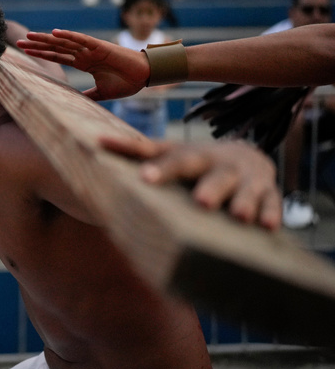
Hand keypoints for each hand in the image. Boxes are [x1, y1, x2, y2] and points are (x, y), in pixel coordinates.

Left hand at [15, 29, 148, 100]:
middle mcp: (84, 54)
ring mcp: (91, 49)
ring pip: (64, 42)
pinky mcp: (100, 46)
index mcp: (83, 63)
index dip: (41, 53)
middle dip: (37, 44)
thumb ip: (86, 96)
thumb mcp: (101, 92)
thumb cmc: (126, 82)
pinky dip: (69, 36)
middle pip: (55, 47)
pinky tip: (55, 33)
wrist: (145, 76)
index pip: (57, 57)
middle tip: (19, 42)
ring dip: (47, 38)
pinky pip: (81, 40)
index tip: (24, 51)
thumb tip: (73, 104)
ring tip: (30, 35)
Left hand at [101, 135, 281, 230]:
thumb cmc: (195, 160)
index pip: (174, 161)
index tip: (145, 179)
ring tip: (237, 215)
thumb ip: (138, 150)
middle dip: (208, 188)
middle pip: (214, 176)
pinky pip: (271, 204)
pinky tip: (266, 226)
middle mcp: (220, 166)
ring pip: (245, 191)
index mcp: (193, 156)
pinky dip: (270, 213)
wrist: (247, 157)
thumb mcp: (170, 152)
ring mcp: (246, 179)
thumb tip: (97, 141)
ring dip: (241, 202)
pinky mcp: (267, 194)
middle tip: (200, 202)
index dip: (161, 169)